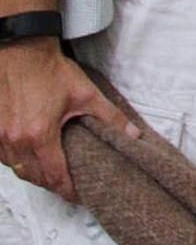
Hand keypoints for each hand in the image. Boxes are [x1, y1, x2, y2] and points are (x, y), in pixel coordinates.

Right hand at [0, 41, 129, 202]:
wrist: (21, 49)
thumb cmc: (49, 69)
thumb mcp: (85, 93)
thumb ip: (110, 117)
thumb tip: (132, 134)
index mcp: (40, 135)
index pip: (54, 176)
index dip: (67, 190)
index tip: (77, 195)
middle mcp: (16, 139)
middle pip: (34, 176)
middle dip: (51, 184)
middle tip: (66, 186)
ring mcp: (0, 135)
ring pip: (16, 168)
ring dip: (32, 174)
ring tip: (49, 173)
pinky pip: (3, 156)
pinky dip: (16, 161)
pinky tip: (28, 157)